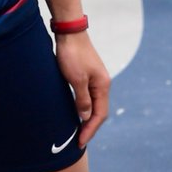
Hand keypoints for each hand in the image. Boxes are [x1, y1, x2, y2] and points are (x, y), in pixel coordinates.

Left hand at [54, 33, 110, 147]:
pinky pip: (87, 96)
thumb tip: (85, 117)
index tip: (80, 141)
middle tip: (78, 140)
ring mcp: (95, 78)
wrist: (69, 31)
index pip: (100, 114)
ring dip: (86, 117)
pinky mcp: (86, 73)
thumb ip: (82, 100)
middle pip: (98, 111)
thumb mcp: (76, 79)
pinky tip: (75, 111)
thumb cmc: (72, 54)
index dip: (90, 129)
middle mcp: (102, 83)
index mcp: (102, 85)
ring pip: (93, 103)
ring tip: (78, 130)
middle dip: (90, 127)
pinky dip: (82, 106)